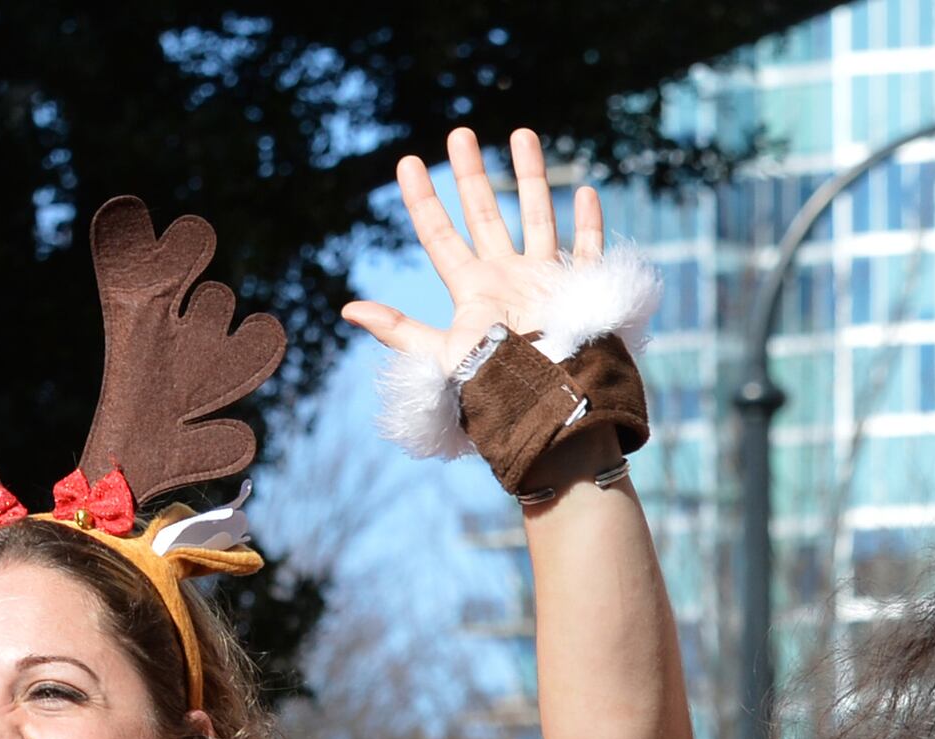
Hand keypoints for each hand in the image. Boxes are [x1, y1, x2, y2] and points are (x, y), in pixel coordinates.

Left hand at [340, 128, 605, 373]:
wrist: (549, 408)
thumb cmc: (496, 388)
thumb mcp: (440, 357)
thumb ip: (398, 331)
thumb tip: (347, 308)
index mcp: (472, 290)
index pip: (439, 236)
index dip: (422, 200)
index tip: (406, 163)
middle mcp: (506, 278)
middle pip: (484, 214)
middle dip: (470, 174)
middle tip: (459, 134)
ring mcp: (543, 281)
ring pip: (535, 216)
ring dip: (530, 176)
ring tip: (521, 134)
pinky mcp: (578, 290)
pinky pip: (585, 249)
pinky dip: (587, 222)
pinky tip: (584, 191)